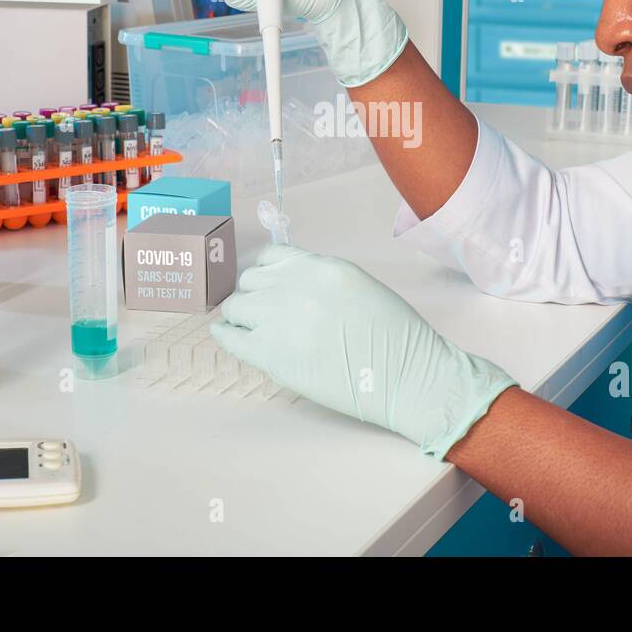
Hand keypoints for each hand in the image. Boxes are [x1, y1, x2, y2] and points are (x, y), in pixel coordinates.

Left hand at [211, 244, 517, 457]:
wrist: (406, 374)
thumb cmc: (394, 335)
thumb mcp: (359, 286)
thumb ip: (321, 280)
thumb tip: (289, 285)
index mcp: (320, 267)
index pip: (271, 257)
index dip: (266, 273)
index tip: (268, 286)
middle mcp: (295, 286)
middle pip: (249, 280)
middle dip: (253, 294)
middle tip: (261, 313)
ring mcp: (279, 319)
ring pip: (234, 305)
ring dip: (240, 315)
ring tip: (248, 328)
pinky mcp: (270, 355)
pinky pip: (229, 337)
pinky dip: (226, 335)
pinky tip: (229, 336)